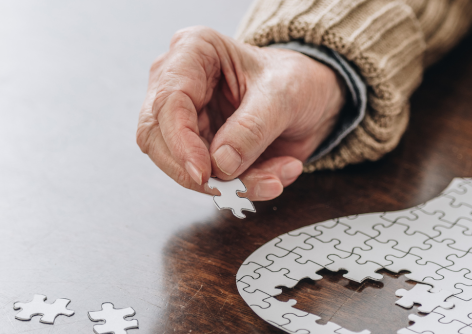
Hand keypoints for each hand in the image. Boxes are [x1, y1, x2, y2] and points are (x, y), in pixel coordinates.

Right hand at [136, 26, 344, 199]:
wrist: (313, 97)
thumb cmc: (296, 79)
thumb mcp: (284, 95)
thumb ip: (252, 127)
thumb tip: (220, 163)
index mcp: (193, 51)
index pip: (168, 102)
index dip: (180, 143)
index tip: (204, 173)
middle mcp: (179, 83)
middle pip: (158, 139)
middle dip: (199, 172)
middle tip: (237, 189)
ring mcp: (185, 119)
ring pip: (183, 166)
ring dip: (231, 184)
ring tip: (275, 179)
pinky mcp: (199, 148)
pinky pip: (210, 179)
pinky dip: (243, 186)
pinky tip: (277, 174)